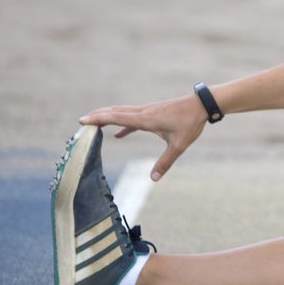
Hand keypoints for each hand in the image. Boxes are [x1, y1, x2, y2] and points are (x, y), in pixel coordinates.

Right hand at [79, 94, 207, 180]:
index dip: (98, 118)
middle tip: (80, 122)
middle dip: (97, 116)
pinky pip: (133, 118)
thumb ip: (165, 162)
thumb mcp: (179, 145)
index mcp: (146, 119)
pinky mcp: (154, 112)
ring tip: (92, 124)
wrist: (202, 105)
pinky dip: (123, 124)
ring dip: (107, 117)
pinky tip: (118, 134)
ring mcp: (148, 111)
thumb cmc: (191, 123)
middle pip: (115, 112)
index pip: (116, 117)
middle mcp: (144, 112)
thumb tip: (154, 179)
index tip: (82, 120)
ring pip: (122, 112)